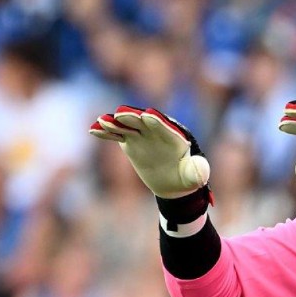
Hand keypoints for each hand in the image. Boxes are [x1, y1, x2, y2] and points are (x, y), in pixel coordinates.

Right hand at [88, 105, 210, 203]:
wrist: (173, 182)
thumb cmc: (187, 178)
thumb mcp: (195, 177)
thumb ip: (198, 171)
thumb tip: (202, 171)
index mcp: (175, 137)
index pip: (165, 127)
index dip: (156, 122)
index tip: (147, 116)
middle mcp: (157, 132)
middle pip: (143, 122)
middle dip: (133, 118)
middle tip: (121, 114)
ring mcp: (143, 135)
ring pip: (128, 126)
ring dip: (116, 123)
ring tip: (103, 121)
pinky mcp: (132, 141)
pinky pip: (118, 135)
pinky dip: (106, 133)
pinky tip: (93, 129)